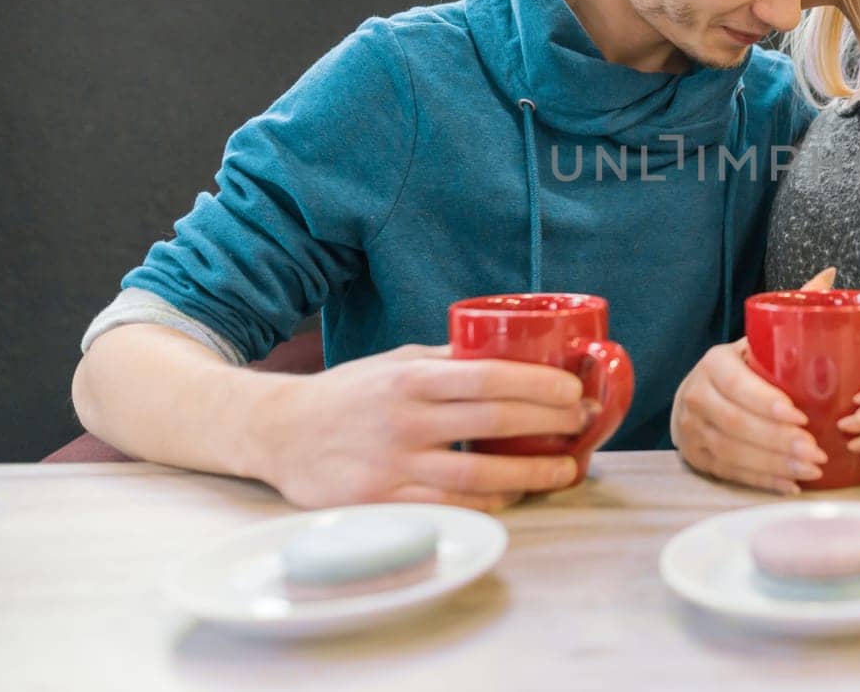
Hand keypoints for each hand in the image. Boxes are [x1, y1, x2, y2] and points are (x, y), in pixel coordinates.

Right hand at [253, 343, 591, 511]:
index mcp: (411, 379)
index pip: (488, 377)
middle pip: (493, 421)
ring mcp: (392, 464)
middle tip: (582, 425)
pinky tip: (514, 494)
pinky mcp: (380, 501)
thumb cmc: (346, 393)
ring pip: (477, 473)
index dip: (537, 385)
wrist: (276, 431)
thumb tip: (509, 355)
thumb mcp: (394, 363)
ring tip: (566, 469)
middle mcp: (404, 420)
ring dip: (530, 472)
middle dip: (548, 424)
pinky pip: (448, 505)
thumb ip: (446, 361)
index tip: (573, 390)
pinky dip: (488, 502)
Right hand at [670, 267, 836, 493]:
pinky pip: (728, 473)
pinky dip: (761, 481)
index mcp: (715, 363)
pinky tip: (790, 486)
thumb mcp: (759, 338)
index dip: (765, 402)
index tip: (799, 415)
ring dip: (773, 464)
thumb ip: (793, 308)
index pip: (735, 384)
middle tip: (816, 451)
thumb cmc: (744, 367)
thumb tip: (831, 276)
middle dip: (777, 441)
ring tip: (811, 469)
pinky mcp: (696, 458)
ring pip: (732, 452)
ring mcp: (693, 430)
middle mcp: (697, 396)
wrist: (697, 395)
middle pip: (735, 424)